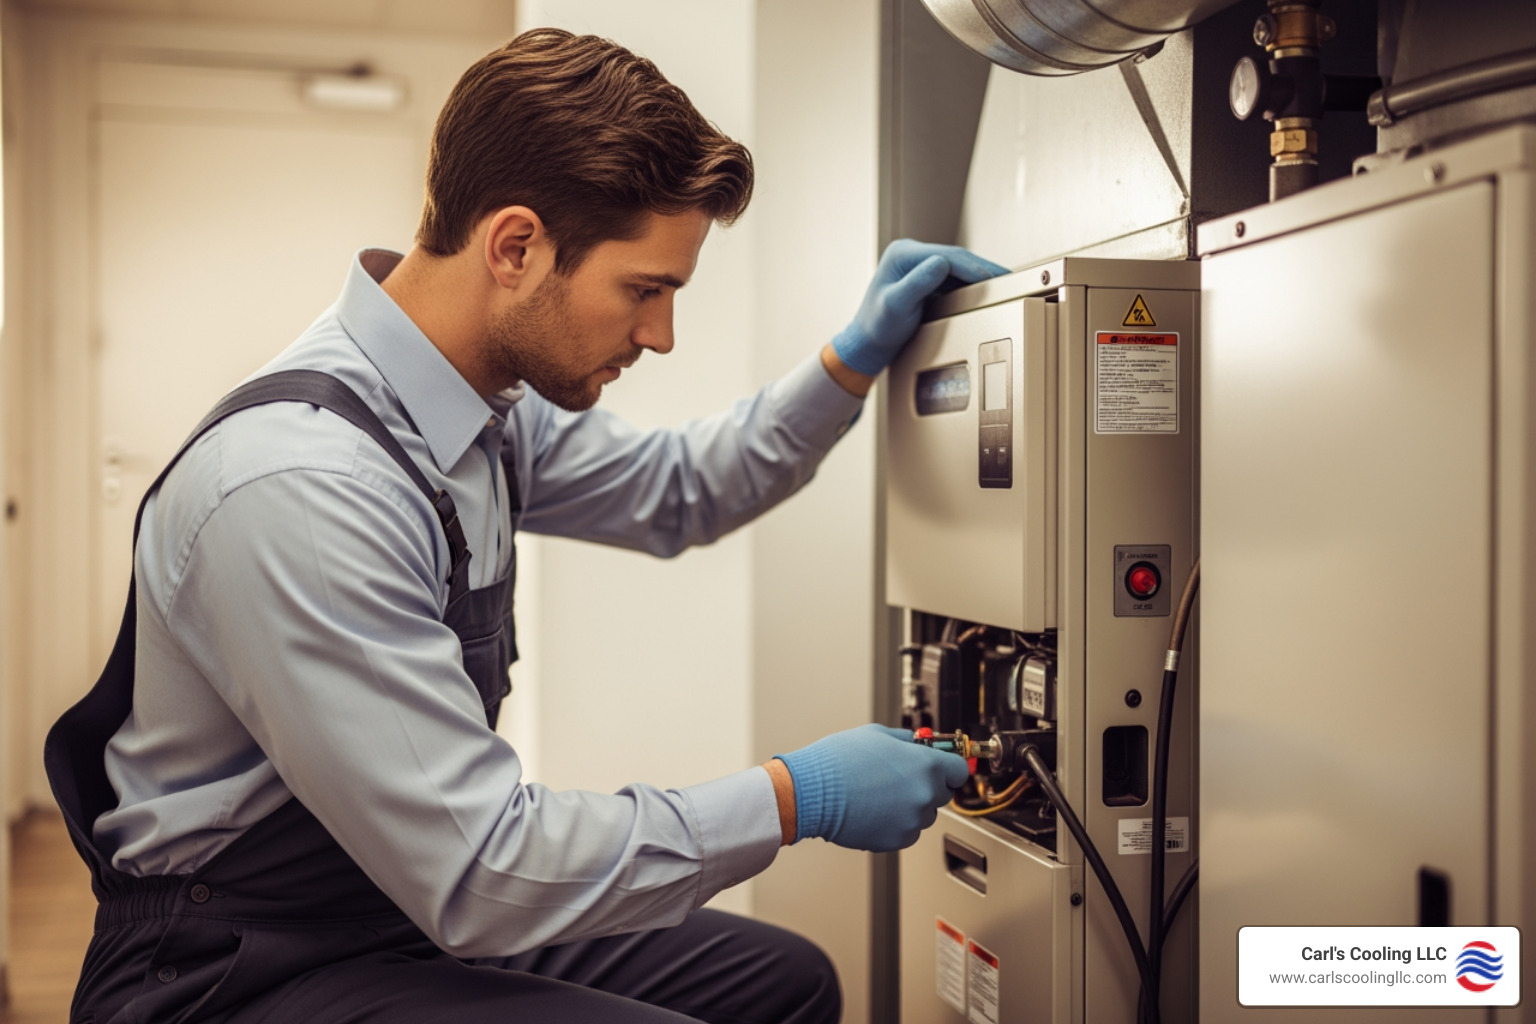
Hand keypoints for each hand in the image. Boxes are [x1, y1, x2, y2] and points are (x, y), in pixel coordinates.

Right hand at [773, 724, 970, 851]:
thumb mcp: (877, 734)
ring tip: (880, 794)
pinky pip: (907, 831)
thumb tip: (919, 744)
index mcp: (925, 766)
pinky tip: (874, 810)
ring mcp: (912, 821)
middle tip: (899, 778)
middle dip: (926, 785)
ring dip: (910, 805)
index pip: (959, 771)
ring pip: (923, 814)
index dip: (948, 767)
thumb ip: (906, 740)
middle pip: (942, 793)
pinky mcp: (897, 840)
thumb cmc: (839, 761)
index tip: (942, 768)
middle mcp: (924, 795)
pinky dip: (896, 823)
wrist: (813, 792)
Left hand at [831, 240, 1008, 376]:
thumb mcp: (896, 306)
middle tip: (1010, 279)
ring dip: (978, 275)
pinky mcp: (923, 276)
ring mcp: (917, 264)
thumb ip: (917, 284)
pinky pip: (952, 277)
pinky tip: (985, 291)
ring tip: (1004, 284)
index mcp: (903, 254)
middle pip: (956, 258)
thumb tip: (941, 263)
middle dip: (982, 269)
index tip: (995, 278)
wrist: (867, 343)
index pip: (947, 256)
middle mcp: (910, 253)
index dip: (974, 267)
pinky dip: (968, 283)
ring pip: (957, 266)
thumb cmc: (877, 327)